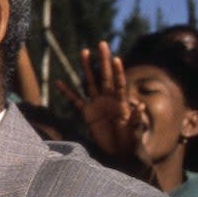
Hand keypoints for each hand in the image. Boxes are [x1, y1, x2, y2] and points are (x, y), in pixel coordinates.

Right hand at [56, 41, 139, 157]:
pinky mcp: (87, 113)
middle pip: (104, 76)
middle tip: (102, 44)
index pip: (119, 83)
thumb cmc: (130, 142)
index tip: (116, 59)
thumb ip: (136, 120)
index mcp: (121, 102)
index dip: (118, 72)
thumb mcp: (135, 132)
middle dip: (103, 60)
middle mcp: (108, 99)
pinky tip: (59, 82)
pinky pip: (75, 100)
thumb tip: (139, 106)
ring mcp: (97, 104)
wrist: (119, 153)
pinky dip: (67, 92)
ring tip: (84, 52)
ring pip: (90, 82)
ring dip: (87, 68)